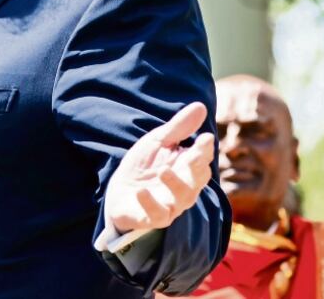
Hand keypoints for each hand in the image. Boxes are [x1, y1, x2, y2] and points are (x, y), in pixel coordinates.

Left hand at [105, 102, 214, 232]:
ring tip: (163, 171)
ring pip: (183, 198)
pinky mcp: (152, 218)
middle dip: (196, 167)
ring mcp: (170, 204)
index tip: (205, 138)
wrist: (119, 191)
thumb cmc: (143, 166)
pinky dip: (151, 204)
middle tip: (192, 154)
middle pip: (197, 179)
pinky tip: (141, 191)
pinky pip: (157, 215)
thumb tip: (201, 106)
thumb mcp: (158, 142)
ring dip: (175, 184)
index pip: (201, 158)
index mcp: (187, 168)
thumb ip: (179, 128)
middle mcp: (184, 188)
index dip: (204, 150)